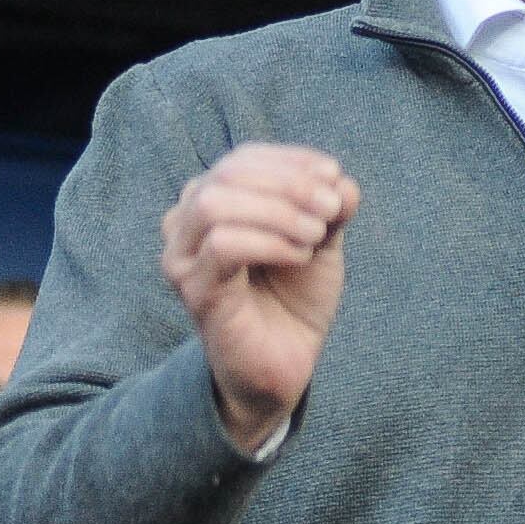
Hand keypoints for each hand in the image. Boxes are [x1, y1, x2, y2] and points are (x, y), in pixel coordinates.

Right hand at [161, 145, 357, 450]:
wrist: (285, 364)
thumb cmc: (294, 299)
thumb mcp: (320, 243)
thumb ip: (329, 209)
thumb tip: (342, 181)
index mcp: (212, 202)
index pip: (242, 159)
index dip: (290, 160)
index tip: (335, 175)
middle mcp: (185, 224)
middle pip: (227, 175)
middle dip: (288, 185)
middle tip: (331, 208)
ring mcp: (182, 258)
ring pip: (215, 205)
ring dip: (277, 212)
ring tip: (316, 236)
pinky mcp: (193, 291)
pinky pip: (222, 246)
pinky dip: (269, 242)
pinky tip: (299, 257)